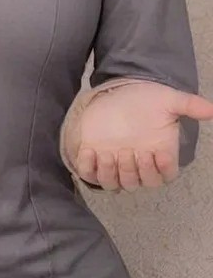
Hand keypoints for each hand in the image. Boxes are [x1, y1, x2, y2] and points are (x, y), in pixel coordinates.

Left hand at [73, 81, 212, 190]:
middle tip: (130, 151)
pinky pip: (89, 174)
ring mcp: (116, 164)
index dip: (161, 169)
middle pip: (140, 183)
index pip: (165, 175)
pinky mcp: (94, 159)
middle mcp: (139, 164)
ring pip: (115, 184)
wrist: (118, 93)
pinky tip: (89, 150)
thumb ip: (189, 105)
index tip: (157, 152)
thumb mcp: (168, 100)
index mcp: (159, 154)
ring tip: (109, 153)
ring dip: (112, 173)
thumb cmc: (146, 100)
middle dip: (135, 170)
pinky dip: (88, 168)